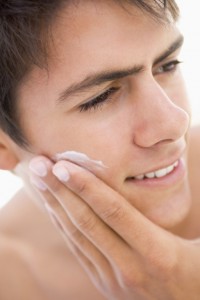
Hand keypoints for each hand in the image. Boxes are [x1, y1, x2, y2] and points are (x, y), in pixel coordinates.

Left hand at [29, 156, 199, 299]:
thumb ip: (178, 215)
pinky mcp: (105, 283)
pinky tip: (52, 206)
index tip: (62, 164)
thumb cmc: (199, 268)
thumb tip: (175, 175)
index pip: (114, 211)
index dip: (86, 187)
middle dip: (59, 189)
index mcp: (158, 253)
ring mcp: (114, 279)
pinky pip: (78, 249)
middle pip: (87, 221)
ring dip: (55, 205)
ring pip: (77, 235)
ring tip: (38, 180)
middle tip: (38, 164)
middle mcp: (130, 268)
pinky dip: (62, 225)